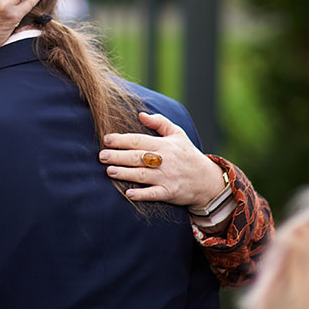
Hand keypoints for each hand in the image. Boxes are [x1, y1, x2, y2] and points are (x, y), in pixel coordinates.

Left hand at [99, 112, 225, 207]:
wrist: (207, 180)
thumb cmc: (188, 154)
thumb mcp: (178, 134)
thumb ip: (160, 122)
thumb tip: (141, 114)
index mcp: (164, 145)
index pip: (139, 140)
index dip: (121, 140)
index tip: (106, 139)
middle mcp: (165, 160)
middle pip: (137, 157)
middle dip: (118, 156)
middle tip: (101, 156)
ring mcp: (167, 177)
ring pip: (142, 175)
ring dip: (124, 173)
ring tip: (109, 171)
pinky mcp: (170, 192)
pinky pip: (154, 194)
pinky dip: (141, 194)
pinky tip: (128, 193)